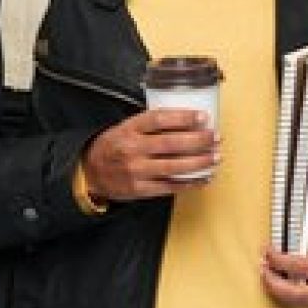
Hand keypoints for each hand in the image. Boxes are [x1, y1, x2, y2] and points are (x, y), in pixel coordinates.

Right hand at [81, 109, 219, 201]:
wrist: (91, 172)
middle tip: (215, 137)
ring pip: (175, 166)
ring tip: (216, 156)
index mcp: (129, 128)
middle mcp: (133, 149)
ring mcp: (137, 171)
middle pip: (172, 143)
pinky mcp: (141, 190)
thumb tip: (189, 120)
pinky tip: (205, 177)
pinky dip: (191, 183)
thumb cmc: (115, 145)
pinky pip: (171, 186)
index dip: (184, 117)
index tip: (204, 117)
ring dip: (200, 162)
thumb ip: (151, 124)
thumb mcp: (126, 127)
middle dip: (198, 140)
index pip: (160, 119)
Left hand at [260, 223, 307, 307]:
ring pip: (298, 304)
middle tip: (261, 267)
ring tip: (265, 274)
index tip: (268, 251)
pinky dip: (288, 297)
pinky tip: (279, 284)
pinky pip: (304, 306)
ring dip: (278, 291)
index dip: (281, 261)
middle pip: (296, 294)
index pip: (302, 268)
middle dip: (273, 282)